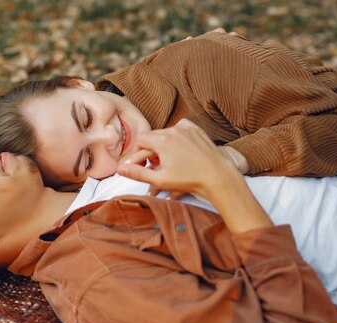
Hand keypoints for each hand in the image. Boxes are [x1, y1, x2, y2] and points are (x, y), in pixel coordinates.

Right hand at [118, 119, 272, 233]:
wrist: (217, 176)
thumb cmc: (188, 180)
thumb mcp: (159, 180)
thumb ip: (137, 172)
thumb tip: (119, 169)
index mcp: (161, 141)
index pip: (140, 141)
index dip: (138, 153)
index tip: (142, 164)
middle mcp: (173, 130)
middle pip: (152, 136)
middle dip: (150, 150)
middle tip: (154, 165)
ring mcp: (186, 128)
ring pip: (165, 132)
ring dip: (163, 144)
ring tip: (168, 160)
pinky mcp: (196, 129)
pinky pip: (180, 128)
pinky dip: (176, 137)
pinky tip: (179, 149)